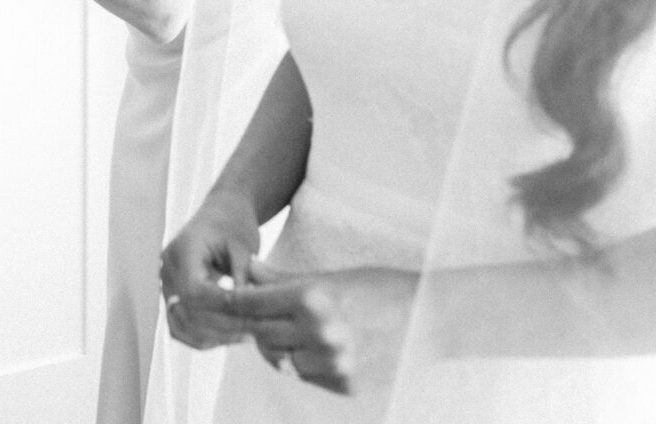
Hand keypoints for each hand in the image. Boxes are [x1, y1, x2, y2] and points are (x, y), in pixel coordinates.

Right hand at [160, 192, 260, 349]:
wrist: (221, 213)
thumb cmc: (235, 224)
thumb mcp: (244, 246)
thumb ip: (242, 277)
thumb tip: (246, 312)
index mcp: (184, 250)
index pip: (194, 290)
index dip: (221, 308)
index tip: (249, 315)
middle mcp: (168, 268)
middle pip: (187, 312)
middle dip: (222, 326)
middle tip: (254, 333)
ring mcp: (166, 284)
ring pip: (180, 326)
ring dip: (212, 336)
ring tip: (244, 337)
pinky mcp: (172, 296)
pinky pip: (180, 326)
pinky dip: (202, 336)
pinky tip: (229, 336)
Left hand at [226, 259, 417, 396]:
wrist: (430, 319)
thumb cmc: (377, 288)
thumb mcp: (329, 276)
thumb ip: (283, 279)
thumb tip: (247, 270)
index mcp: (312, 298)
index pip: (252, 303)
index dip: (234, 301)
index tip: (225, 298)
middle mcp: (319, 333)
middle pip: (260, 334)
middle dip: (252, 325)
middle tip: (253, 316)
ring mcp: (333, 363)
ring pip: (279, 360)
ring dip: (277, 347)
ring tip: (288, 332)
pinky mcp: (345, 385)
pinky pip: (305, 377)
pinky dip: (302, 364)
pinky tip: (314, 348)